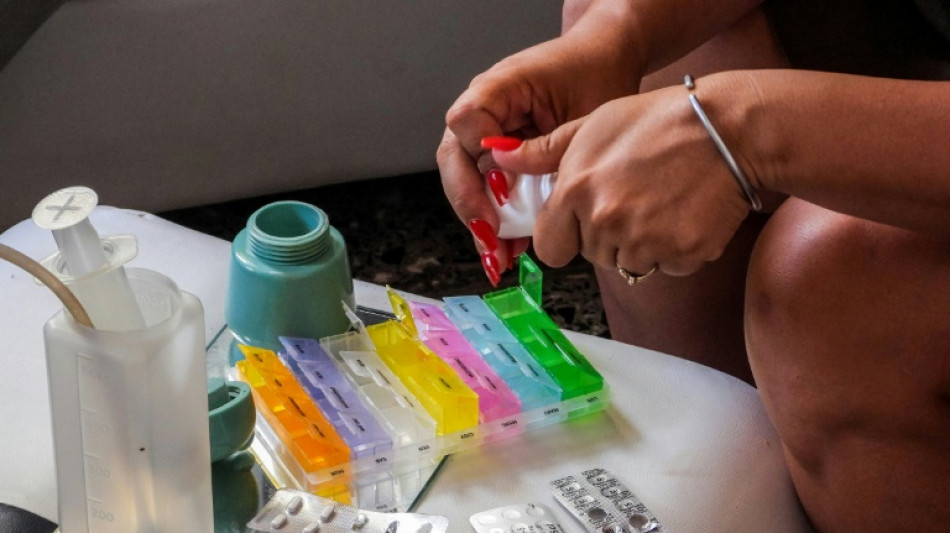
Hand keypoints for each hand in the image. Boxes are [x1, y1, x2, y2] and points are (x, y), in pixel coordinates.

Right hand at [437, 6, 641, 284]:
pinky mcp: (499, 156)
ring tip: (498, 260)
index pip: (465, 125)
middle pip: (455, 161)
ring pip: (466, 182)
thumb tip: (512, 187)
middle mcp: (482, 111)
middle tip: (490, 241)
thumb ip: (549, 145)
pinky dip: (497, 221)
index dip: (479, 163)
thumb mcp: (582, 109)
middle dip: (470, 205)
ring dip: (480, 222)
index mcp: (497, 88)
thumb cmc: (596, 72)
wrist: (603, 58)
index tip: (501, 195)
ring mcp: (487, 135)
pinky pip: (488, 190)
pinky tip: (509, 252)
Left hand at [489, 81, 755, 276]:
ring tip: (661, 200)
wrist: (729, 129)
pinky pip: (666, 266)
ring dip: (640, 243)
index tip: (582, 220)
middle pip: (591, 255)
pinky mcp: (681, 254)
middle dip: (605, 235)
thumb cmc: (658, 120)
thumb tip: (499, 158)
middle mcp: (605, 222)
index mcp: (576, 191)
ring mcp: (644, 242)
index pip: (550, 247)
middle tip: (634, 195)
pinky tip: (684, 212)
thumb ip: (544, 151)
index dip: (565, 234)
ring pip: (628, 263)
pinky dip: (674, 248)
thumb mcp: (594, 123)